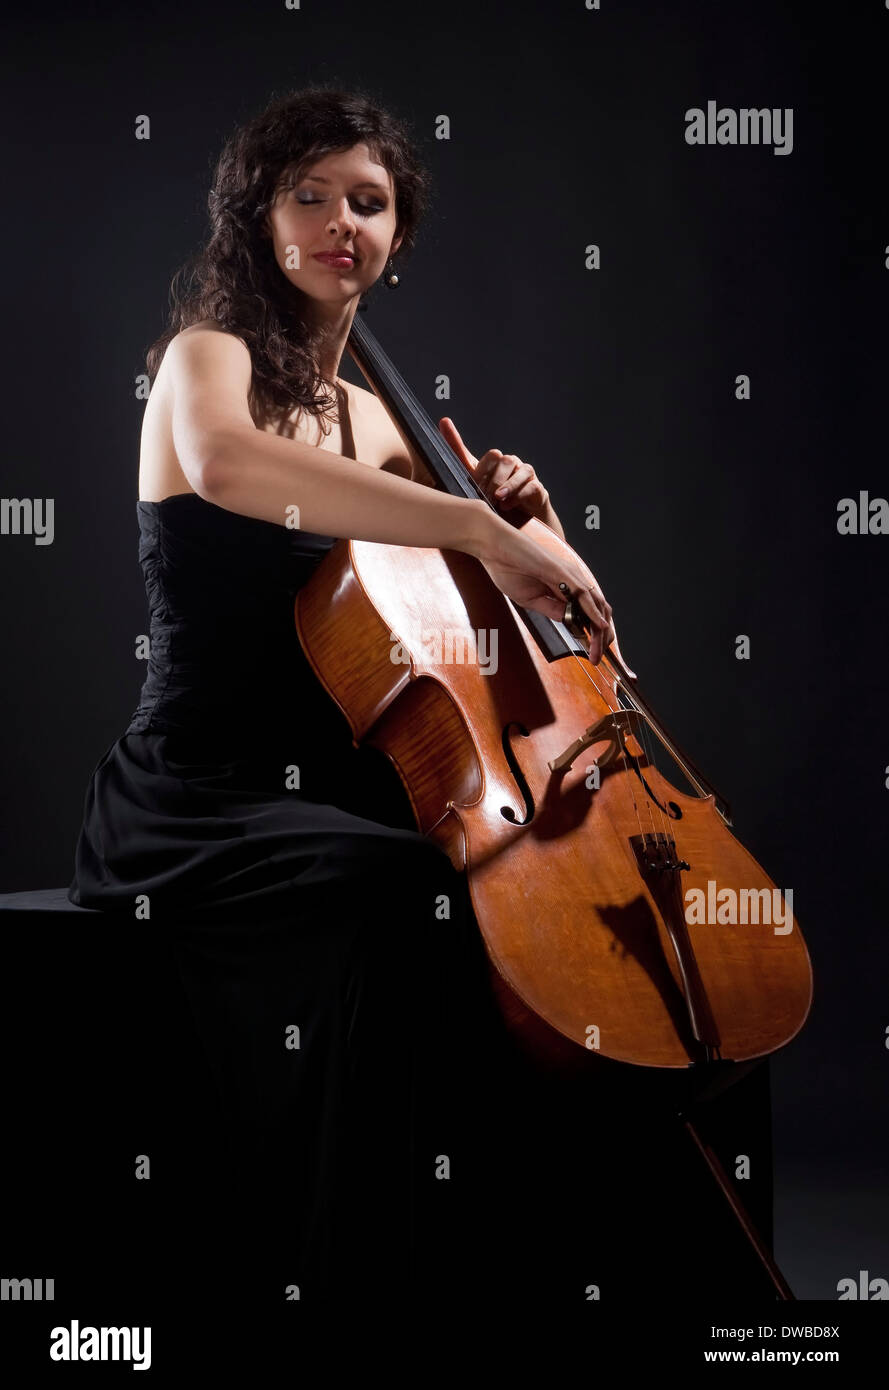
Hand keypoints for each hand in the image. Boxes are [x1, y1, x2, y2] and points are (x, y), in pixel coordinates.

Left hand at [438, 417, 551, 524]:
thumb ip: (458, 452)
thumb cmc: (491, 499)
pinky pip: (531, 487)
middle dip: (493, 479)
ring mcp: (526, 475)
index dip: (482, 469)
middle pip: (504, 461)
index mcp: (495, 462)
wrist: (514, 522)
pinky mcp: (538, 489)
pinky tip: (508, 505)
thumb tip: (443, 421)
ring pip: (521, 471)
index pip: (491, 456)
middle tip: (484, 495)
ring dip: (507, 486)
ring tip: (497, 498)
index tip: (474, 481)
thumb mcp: (472, 480)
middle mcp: (511, 464)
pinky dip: (519, 496)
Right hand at [466, 510, 614, 664]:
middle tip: (597, 658)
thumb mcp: (532, 600)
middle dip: (602, 638)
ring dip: (600, 631)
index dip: (595, 634)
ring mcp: (569, 575)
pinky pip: (584, 595)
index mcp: (565, 587)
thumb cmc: (508, 568)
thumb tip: (570, 623)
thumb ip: (553, 610)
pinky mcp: (562, 572)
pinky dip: (594, 613)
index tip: (593, 653)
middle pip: (598, 611)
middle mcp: (572, 580)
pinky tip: (599, 627)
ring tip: (599, 651)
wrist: (494, 547)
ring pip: (596, 606)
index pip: (589, 613)